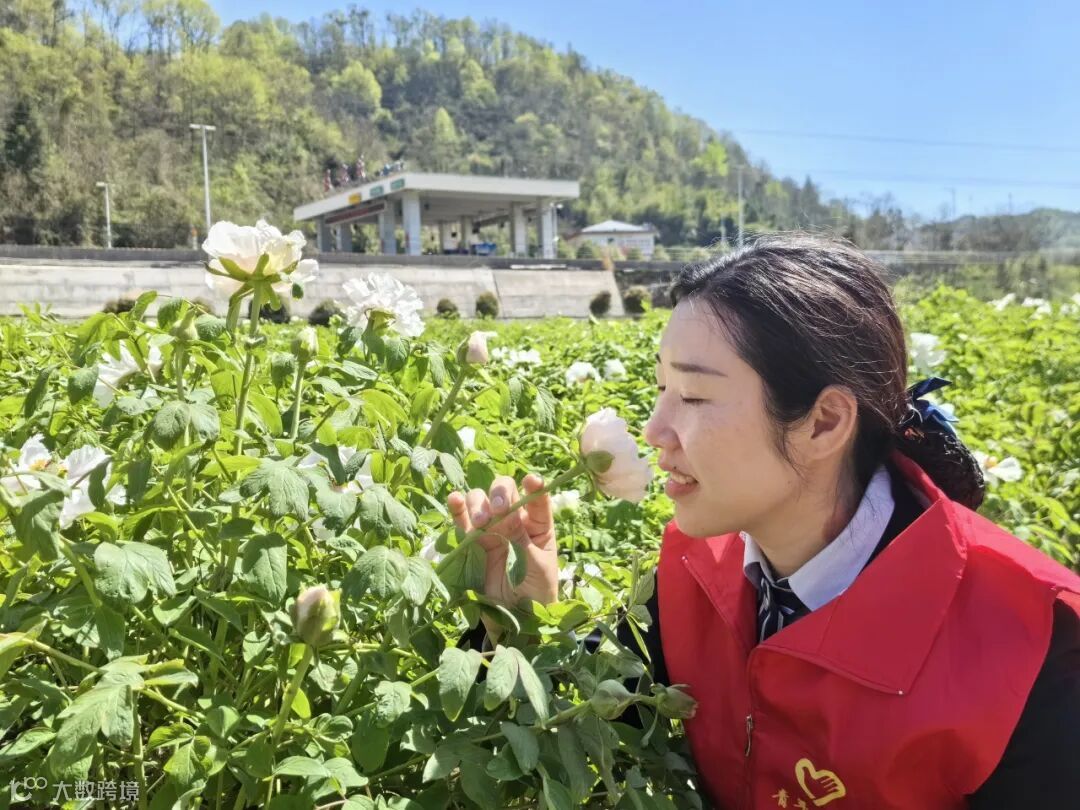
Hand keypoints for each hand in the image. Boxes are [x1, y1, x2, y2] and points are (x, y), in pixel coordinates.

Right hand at [447, 474, 559, 637]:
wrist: (516, 618)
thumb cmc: (537, 590)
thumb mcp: (538, 565)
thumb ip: (523, 540)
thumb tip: (508, 515)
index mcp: (537, 524)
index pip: (536, 497)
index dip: (534, 486)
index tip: (532, 481)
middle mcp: (513, 520)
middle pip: (503, 492)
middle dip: (499, 494)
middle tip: (498, 511)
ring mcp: (490, 529)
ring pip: (479, 501)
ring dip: (477, 504)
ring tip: (480, 523)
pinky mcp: (470, 543)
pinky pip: (460, 521)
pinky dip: (455, 508)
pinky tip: (453, 500)